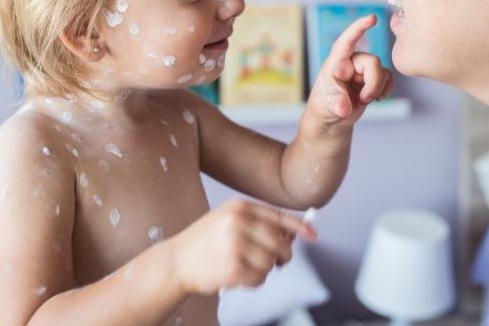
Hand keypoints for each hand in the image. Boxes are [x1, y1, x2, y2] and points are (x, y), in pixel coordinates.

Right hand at [172, 198, 315, 295]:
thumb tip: (293, 234)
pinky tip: (239, 277)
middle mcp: (238, 222)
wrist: (175, 261)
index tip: (313, 235)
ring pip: (271, 262)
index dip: (299, 227)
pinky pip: (259, 278)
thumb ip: (258, 223)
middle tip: (278, 262)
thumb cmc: (205, 242)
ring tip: (248, 268)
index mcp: (239, 207)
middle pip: (280, 243)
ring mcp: (235, 244)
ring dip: (265, 270)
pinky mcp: (232, 267)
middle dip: (283, 256)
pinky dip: (254, 282)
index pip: (278, 216)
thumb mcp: (228, 220)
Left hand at [305, 15, 394, 130]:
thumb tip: (344, 108)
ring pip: (382, 71)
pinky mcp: (373, 78)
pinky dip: (385, 89)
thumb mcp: (326, 106)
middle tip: (363, 100)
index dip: (358, 28)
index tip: (372, 18)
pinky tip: (376, 98)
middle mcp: (351, 62)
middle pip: (373, 61)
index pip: (346, 41)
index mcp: (336, 62)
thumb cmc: (323, 106)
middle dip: (373, 83)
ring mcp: (362, 70)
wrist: (331, 118)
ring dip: (377, 89)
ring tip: (362, 101)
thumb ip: (336, 104)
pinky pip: (388, 77)